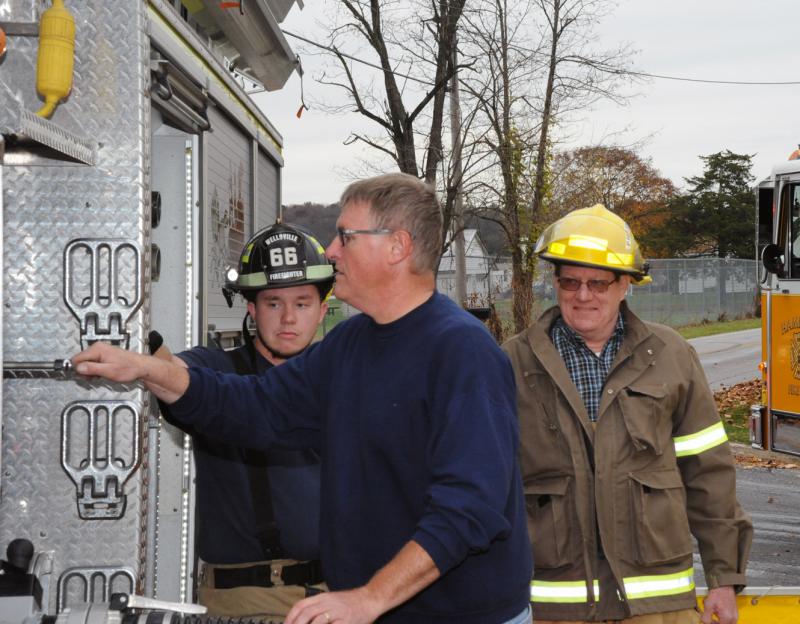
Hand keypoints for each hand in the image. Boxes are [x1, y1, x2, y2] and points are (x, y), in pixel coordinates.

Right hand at [72, 342, 188, 402]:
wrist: (141, 367)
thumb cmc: (129, 368)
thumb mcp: (108, 371)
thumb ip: (92, 369)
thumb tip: (79, 368)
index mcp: (97, 349)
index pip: (76, 359)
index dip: (78, 370)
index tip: (85, 376)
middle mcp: (98, 347)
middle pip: (81, 360)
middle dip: (85, 371)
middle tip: (95, 377)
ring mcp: (101, 350)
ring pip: (87, 362)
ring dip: (91, 371)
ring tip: (101, 374)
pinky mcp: (104, 354)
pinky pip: (93, 362)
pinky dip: (96, 369)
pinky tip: (103, 372)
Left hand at [284, 588, 381, 623]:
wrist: (370, 599)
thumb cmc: (350, 602)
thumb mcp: (331, 599)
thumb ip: (317, 607)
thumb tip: (302, 619)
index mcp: (323, 597)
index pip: (301, 605)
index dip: (290, 617)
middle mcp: (328, 603)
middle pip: (307, 613)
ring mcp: (337, 612)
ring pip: (317, 621)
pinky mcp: (346, 621)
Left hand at [701, 586, 737, 623]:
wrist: (724, 586)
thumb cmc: (718, 594)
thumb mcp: (708, 605)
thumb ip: (706, 617)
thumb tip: (704, 622)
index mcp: (727, 618)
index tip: (707, 621)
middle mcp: (733, 619)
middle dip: (715, 623)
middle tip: (709, 619)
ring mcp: (735, 616)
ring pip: (725, 623)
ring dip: (718, 621)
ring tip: (712, 614)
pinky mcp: (734, 614)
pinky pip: (728, 620)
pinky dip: (722, 618)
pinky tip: (716, 612)